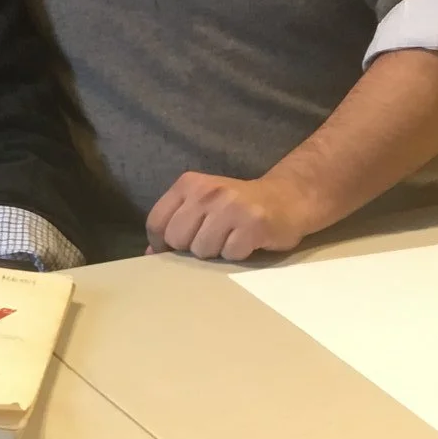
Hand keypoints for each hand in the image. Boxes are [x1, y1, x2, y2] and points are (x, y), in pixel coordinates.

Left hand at [145, 172, 320, 261]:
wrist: (288, 198)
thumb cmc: (237, 207)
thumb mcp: (201, 206)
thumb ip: (175, 223)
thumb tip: (149, 254)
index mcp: (188, 184)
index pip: (156, 222)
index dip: (162, 244)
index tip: (176, 248)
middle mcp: (207, 191)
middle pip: (177, 239)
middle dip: (192, 247)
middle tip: (213, 238)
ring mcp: (231, 206)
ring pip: (202, 250)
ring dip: (217, 252)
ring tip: (231, 238)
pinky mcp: (253, 223)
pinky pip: (230, 254)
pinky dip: (238, 254)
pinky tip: (247, 241)